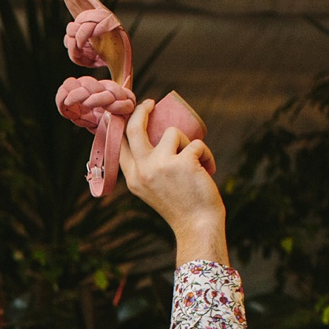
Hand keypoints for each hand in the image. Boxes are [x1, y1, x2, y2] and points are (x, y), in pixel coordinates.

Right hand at [120, 99, 227, 264]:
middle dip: (142, 110)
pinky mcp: (183, 162)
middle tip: (151, 103)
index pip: (120, 143)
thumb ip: (146, 170)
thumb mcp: (152, 189)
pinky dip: (206, 155)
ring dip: (188, 143)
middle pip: (134, 127)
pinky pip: (197, 144)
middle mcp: (142, 170)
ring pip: (173, 132)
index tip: (132, 111)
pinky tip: (208, 171)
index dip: (123, 123)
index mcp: (132, 177)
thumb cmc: (180, 206)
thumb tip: (150, 138)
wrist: (197, 225)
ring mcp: (161, 165)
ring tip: (196, 163)